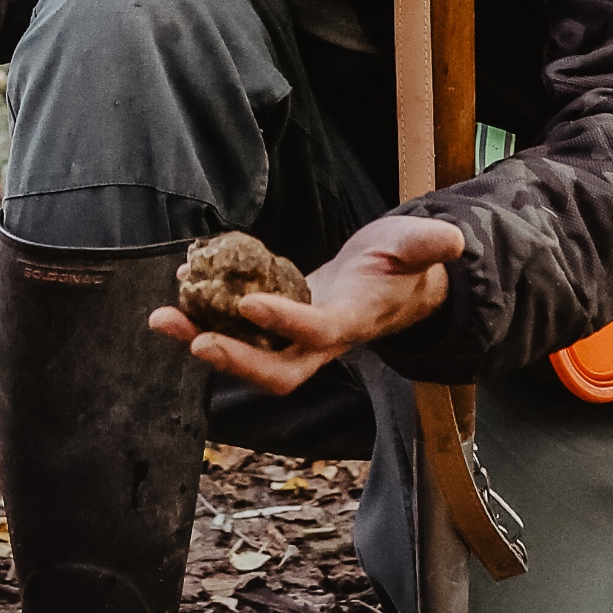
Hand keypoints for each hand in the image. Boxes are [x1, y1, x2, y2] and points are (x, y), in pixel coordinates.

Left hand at [149, 213, 464, 397]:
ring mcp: (295, 341)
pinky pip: (235, 334)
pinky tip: (175, 297)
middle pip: (278, 371)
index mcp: (355, 321)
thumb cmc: (403, 264)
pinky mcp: (274, 328)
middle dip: (236, 359)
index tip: (250, 303)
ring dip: (202, 340)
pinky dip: (202, 320)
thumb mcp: (416, 247)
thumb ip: (426, 246)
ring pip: (247, 357)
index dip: (287, 322)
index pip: (319, 330)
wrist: (392, 284)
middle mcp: (321, 343)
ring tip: (162, 318)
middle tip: (194, 339)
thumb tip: (450, 241)